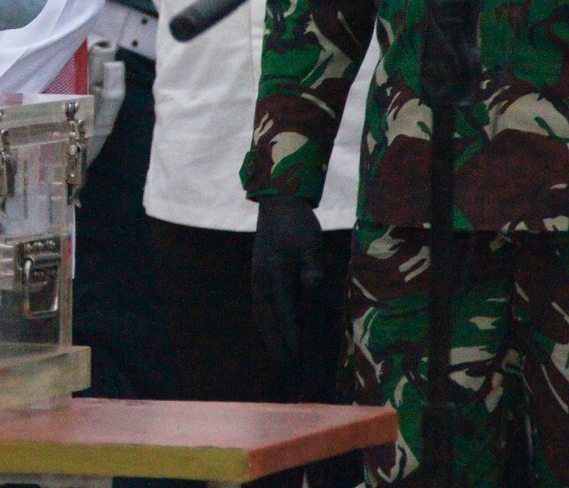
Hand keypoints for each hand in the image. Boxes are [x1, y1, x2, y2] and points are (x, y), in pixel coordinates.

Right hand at [252, 195, 324, 362]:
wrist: (279, 204)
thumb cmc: (299, 224)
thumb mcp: (310, 242)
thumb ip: (311, 265)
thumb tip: (311, 286)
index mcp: (274, 271)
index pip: (283, 309)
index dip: (289, 333)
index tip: (296, 354)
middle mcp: (261, 277)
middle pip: (266, 316)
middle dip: (275, 340)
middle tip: (285, 364)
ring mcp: (257, 276)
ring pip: (261, 311)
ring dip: (268, 333)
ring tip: (277, 353)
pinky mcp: (259, 274)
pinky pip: (261, 303)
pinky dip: (265, 319)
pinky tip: (272, 328)